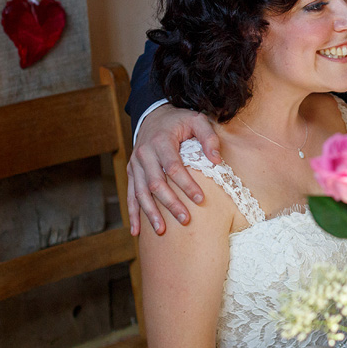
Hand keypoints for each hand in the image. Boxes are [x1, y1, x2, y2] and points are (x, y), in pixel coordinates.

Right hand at [127, 104, 220, 235]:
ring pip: (140, 192)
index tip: (201, 199)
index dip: (186, 184)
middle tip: (185, 220)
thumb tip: (216, 160)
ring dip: (150, 213)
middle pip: (156, 183)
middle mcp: (144, 154)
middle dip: (170, 203)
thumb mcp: (197, 120)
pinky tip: (137, 231)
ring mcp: (135, 164)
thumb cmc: (179, 121)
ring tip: (162, 231)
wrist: (153, 115)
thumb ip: (208, 137)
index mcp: (161, 141)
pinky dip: (133, 213)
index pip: (173, 167)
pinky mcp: (131, 172)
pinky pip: (130, 195)